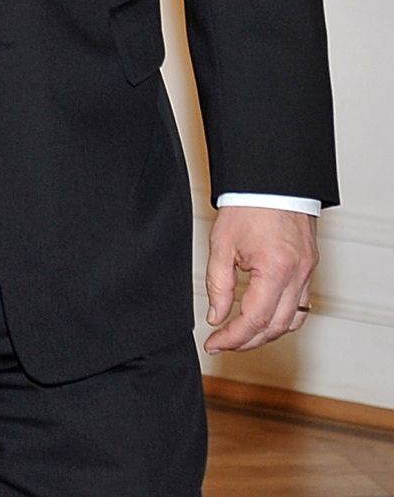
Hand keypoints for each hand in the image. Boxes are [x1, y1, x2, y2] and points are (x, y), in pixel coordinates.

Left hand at [203, 205, 317, 352]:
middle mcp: (298, 276)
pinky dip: (282, 317)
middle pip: (276, 327)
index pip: (254, 319)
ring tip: (240, 335)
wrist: (270, 181)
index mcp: (276, 270)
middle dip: (248, 341)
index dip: (232, 337)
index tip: (214, 343)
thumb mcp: (222, 244)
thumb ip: (218, 283)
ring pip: (292, 321)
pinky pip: (300, 305)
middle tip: (223, 343)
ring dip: (266, 333)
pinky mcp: (309, 268)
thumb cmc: (247, 205)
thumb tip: (216, 316)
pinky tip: (263, 318)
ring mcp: (307, 273)